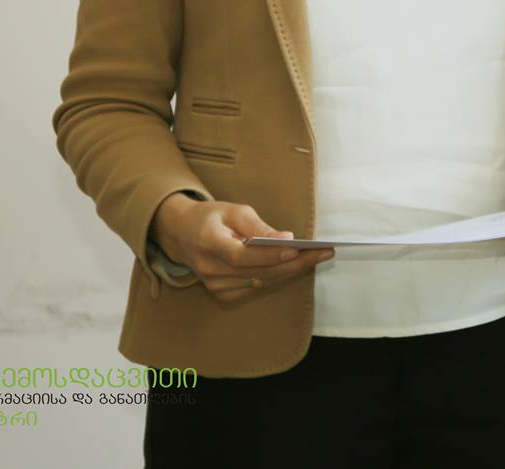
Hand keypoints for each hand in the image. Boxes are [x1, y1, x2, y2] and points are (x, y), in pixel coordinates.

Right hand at [148, 194, 333, 301]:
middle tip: (324, 253)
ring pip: (261, 282)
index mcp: (209, 243)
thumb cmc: (210, 218)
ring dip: (291, 271)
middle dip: (295, 264)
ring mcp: (214, 285)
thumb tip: (285, 238)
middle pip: (258, 273)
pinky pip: (256, 287)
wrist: (180, 235)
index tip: (297, 249)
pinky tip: (296, 266)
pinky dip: (277, 276)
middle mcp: (210, 269)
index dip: (270, 256)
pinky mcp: (221, 293)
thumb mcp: (232, 210)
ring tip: (318, 257)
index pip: (242, 256)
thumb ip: (258, 226)